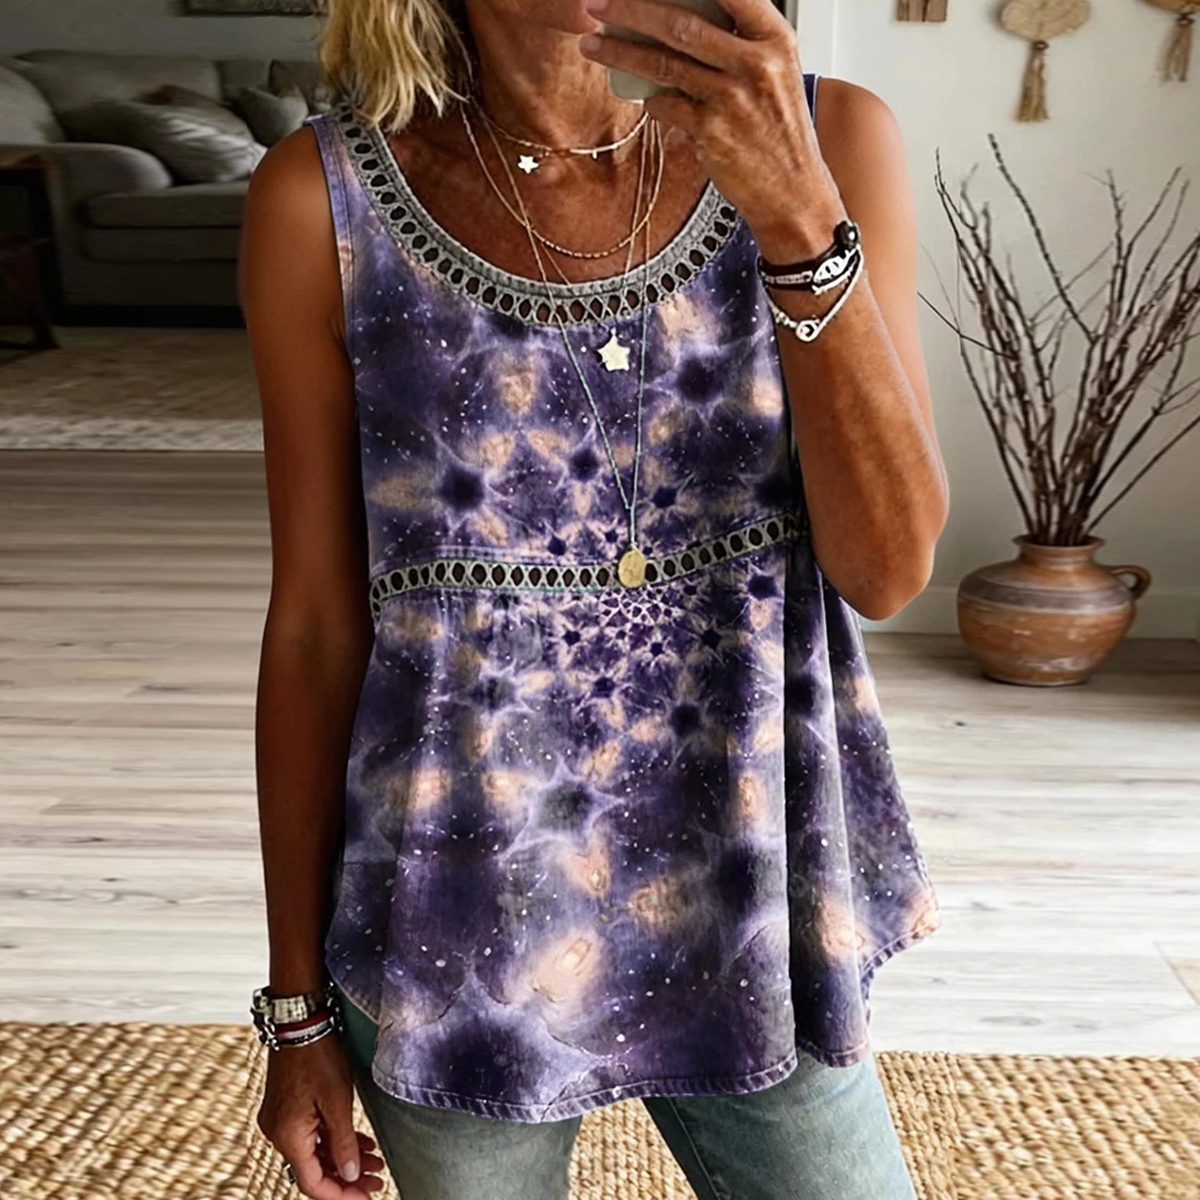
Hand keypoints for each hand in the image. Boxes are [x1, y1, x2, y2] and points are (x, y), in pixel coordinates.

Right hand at [256, 1033, 386, 1198]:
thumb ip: (344, 1143)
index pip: (313, 1183)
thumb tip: (351, 1175)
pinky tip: (358, 1142)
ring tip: (374, 1161)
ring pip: (314, 1152)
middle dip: (347, 1177)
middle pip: (314, 1170)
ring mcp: (280, 1121)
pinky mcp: (286, 1108)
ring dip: (343, 1158)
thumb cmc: (317, 1056)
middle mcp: (278, 1134)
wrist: (299, 1022)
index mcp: (287, 1137)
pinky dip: (333, 1141)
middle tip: (377, 1180)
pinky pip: (310, 1135)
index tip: (366, 1195)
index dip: (341, 1194)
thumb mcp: (337, 1102)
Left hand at [578, 0, 847, 261]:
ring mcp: (732, 98)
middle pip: (681, 24)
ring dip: (620, 52)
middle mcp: (755, 63)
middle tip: (598, 3)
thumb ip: (739, 42)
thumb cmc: (779, 130)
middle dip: (631, 9)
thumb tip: (680, 18)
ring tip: (592, 43)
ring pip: (663, 64)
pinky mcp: (711, 132)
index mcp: (774, 38)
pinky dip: (650, 100)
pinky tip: (644, 97)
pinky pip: (665, 106)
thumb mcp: (776, 73)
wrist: (794, 191)